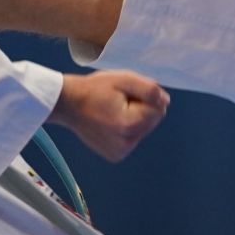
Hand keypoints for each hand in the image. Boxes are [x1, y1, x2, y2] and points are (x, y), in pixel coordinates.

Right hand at [48, 70, 169, 162]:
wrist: (68, 104)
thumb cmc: (95, 89)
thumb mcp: (123, 79)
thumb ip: (149, 90)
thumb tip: (166, 101)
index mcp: (129, 125)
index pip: (158, 110)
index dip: (145, 97)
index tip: (124, 94)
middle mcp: (126, 144)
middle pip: (152, 121)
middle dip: (141, 108)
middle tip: (118, 101)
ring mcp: (120, 152)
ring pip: (144, 129)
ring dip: (135, 117)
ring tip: (113, 110)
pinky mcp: (116, 155)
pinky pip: (133, 137)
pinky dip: (127, 128)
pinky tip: (111, 121)